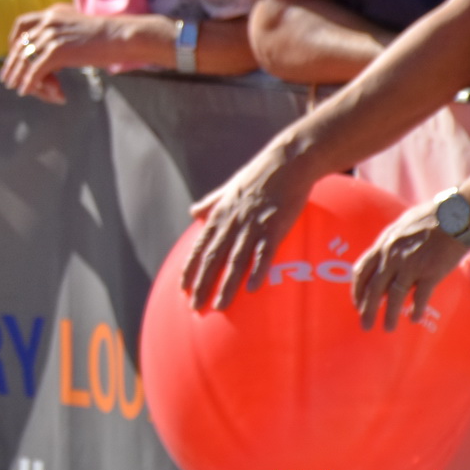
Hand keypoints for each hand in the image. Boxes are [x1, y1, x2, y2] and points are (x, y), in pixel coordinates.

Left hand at [1, 6, 133, 103]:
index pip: (22, 24)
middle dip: (12, 63)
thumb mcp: (79, 30)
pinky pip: (35, 70)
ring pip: (26, 59)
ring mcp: (52, 35)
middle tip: (6, 78)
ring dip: (20, 76)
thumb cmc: (107, 37)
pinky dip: (29, 82)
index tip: (12, 55)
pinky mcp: (58, 51)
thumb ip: (62, 37)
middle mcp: (49, 21)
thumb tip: (50, 56)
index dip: (13, 41)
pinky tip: (25, 90)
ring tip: (15, 87)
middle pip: (21, 44)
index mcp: (53, 13)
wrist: (123, 37)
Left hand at [180, 139, 319, 308]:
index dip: (191, 268)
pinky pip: (264, 253)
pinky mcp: (275, 227)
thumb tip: (193, 211)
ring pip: (235, 260)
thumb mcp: (228, 188)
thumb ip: (210, 202)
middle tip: (195, 307)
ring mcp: (252, 225)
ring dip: (226, 285)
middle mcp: (232, 222)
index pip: (201, 246)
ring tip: (219, 306)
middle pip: (213, 258)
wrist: (287, 162)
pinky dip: (257, 271)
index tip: (183, 288)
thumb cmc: (258, 176)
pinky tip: (252, 289)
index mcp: (220, 214)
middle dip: (203, 284)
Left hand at [351, 199, 469, 330]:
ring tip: (387, 328)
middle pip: (374, 288)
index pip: (361, 271)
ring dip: (390, 314)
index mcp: (382, 245)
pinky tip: (413, 319)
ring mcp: (411, 265)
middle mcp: (392, 257)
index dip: (357, 289)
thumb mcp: (398, 229)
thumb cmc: (427, 219)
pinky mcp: (431, 272)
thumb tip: (382, 261)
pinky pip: (420, 296)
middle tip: (364, 325)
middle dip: (367, 308)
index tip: (356, 303)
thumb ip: (388, 246)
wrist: (453, 217)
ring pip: (395, 296)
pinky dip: (416, 309)